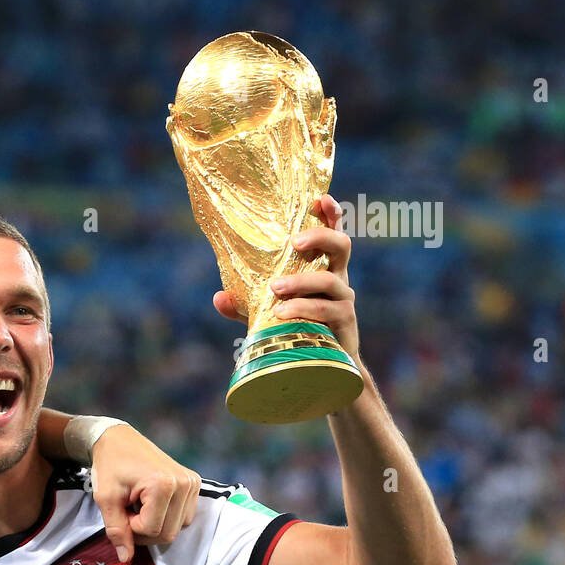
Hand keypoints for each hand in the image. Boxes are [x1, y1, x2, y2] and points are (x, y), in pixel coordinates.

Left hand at [90, 425, 200, 562]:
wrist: (119, 439)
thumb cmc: (109, 465)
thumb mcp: (106, 498)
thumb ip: (117, 530)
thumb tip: (126, 559)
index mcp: (164, 485)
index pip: (152, 530)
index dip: (131, 528)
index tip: (121, 509)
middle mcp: (184, 484)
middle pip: (168, 533)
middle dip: (144, 530)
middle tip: (128, 510)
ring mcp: (192, 483)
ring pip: (177, 527)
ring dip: (155, 524)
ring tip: (139, 505)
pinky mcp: (194, 483)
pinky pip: (184, 516)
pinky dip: (166, 516)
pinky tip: (151, 503)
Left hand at [213, 195, 360, 361]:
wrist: (319, 365)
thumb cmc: (294, 328)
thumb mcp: (263, 313)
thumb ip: (242, 303)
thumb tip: (219, 297)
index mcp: (321, 265)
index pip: (332, 232)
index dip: (331, 214)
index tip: (321, 198)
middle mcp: (337, 276)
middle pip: (341, 245)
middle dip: (320, 237)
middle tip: (294, 242)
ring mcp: (344, 298)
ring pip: (329, 280)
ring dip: (301, 282)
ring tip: (275, 289)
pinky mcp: (345, 321)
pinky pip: (326, 309)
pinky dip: (303, 309)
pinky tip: (282, 313)